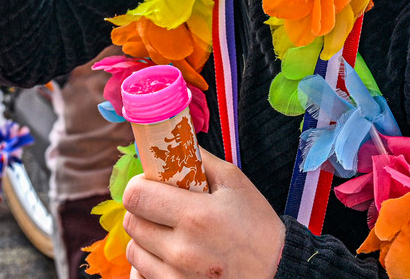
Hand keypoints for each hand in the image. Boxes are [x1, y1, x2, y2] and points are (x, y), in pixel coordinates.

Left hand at [122, 151, 284, 278]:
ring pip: (134, 250)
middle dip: (143, 210)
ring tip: (171, 234)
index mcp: (196, 216)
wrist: (278, 274)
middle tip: (163, 209)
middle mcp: (183, 250)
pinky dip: (151, 264)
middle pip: (132, 222)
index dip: (140, 186)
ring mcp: (177, 277)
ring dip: (146, 239)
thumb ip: (199, 160)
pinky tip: (170, 257)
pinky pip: (142, 275)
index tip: (150, 185)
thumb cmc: (258, 229)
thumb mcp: (235, 184)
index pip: (136, 196)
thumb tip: (171, 144)